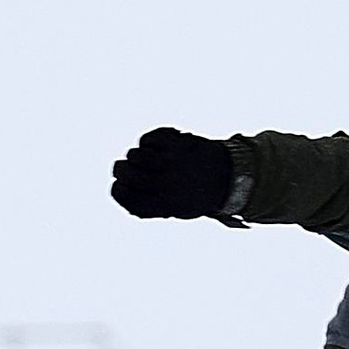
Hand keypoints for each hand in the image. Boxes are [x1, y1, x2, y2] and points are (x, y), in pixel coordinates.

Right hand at [111, 127, 236, 219]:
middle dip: (123, 169)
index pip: (124, 195)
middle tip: (129, 167)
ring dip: (139, 155)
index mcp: (163, 205)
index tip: (121, 184)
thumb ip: (148, 206)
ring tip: (151, 158)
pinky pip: (148, 139)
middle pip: (123, 171)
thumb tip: (119, 190)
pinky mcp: (178, 143)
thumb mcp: (175, 209)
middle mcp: (166, 184)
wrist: (231, 178)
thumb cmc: (198, 195)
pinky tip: (159, 147)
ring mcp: (172, 162)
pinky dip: (149, 141)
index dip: (118, 188)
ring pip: (135, 154)